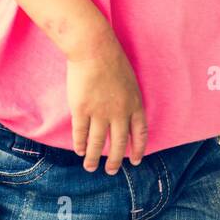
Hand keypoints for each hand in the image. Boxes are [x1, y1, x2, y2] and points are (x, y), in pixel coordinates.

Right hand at [66, 35, 146, 174]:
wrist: (94, 49)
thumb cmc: (113, 59)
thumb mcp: (130, 81)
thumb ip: (129, 100)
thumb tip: (126, 116)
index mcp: (135, 104)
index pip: (139, 133)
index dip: (138, 149)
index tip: (135, 160)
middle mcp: (119, 112)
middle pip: (118, 143)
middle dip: (115, 160)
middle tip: (112, 171)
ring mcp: (100, 112)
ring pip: (97, 143)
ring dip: (93, 158)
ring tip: (90, 167)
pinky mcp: (81, 110)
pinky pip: (80, 133)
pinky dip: (79, 144)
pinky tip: (79, 151)